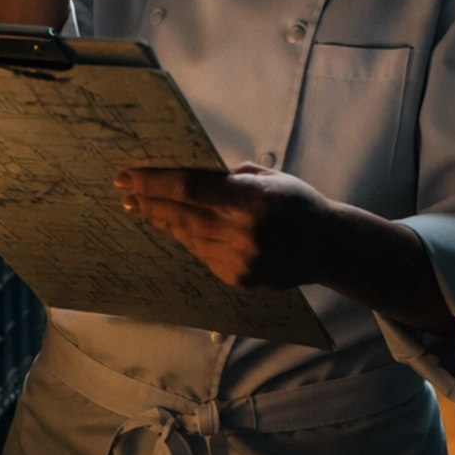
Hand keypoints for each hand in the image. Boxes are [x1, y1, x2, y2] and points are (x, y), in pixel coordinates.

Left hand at [115, 165, 335, 289]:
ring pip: (187, 237)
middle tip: (126, 191)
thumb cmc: (297, 203)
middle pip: (181, 215)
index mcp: (252, 201)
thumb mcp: (269, 177)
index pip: (189, 189)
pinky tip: (175, 226)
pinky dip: (186, 239)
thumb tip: (186, 175)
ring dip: (163, 221)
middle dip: (149, 201)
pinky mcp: (237, 279)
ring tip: (143, 207)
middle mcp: (244, 234)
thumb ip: (229, 178)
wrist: (328, 247)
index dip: (154, 183)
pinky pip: (201, 255)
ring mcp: (239, 261)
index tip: (128, 175)